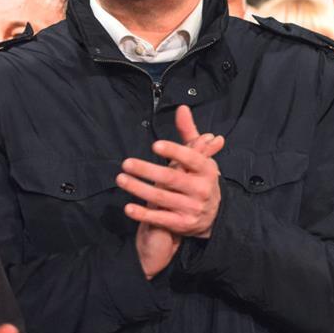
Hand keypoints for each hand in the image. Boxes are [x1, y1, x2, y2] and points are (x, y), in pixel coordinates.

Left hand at [125, 107, 224, 277]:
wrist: (212, 216)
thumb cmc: (200, 179)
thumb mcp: (199, 158)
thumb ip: (189, 134)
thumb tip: (181, 108)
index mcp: (207, 170)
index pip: (192, 159)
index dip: (174, 152)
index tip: (155, 145)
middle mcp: (202, 189)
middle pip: (172, 178)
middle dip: (148, 170)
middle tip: (126, 163)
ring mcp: (192, 208)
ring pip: (162, 198)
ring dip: (139, 188)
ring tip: (121, 179)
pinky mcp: (182, 224)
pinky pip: (160, 218)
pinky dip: (144, 213)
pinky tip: (128, 207)